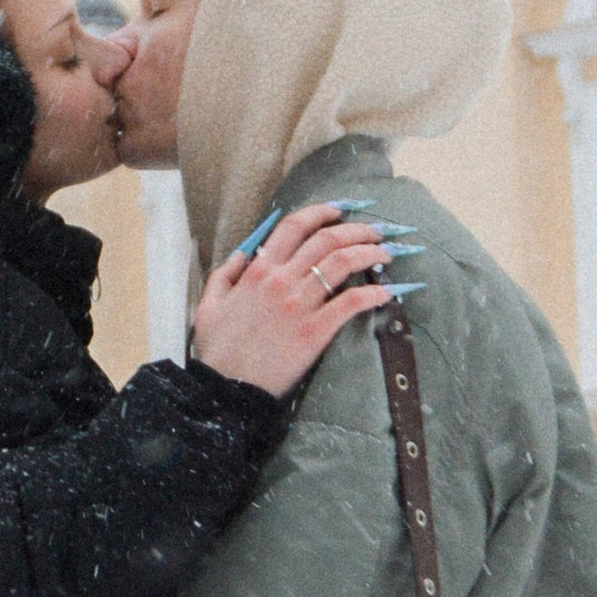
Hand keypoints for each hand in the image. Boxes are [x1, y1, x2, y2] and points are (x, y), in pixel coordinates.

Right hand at [189, 205, 404, 398]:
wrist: (225, 388)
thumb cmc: (218, 350)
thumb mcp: (209, 303)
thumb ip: (225, 274)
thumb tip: (243, 254)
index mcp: (258, 271)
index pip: (295, 226)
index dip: (323, 212)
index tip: (341, 208)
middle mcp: (281, 281)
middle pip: (327, 240)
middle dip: (358, 229)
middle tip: (377, 230)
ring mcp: (299, 305)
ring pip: (342, 264)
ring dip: (370, 253)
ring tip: (386, 254)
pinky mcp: (314, 332)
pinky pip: (350, 304)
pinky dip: (372, 294)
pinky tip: (386, 292)